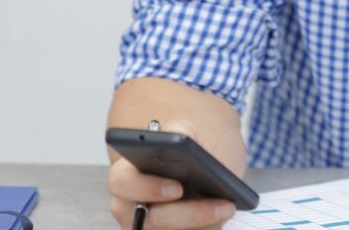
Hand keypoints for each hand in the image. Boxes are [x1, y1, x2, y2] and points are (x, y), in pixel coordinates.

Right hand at [108, 119, 235, 229]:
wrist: (196, 168)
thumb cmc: (182, 152)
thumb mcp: (182, 133)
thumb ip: (179, 130)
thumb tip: (180, 138)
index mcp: (125, 177)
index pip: (121, 183)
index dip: (147, 187)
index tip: (177, 187)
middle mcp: (129, 208)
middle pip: (150, 219)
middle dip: (187, 214)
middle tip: (216, 204)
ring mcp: (145, 228)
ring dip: (201, 223)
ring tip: (227, 209)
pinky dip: (203, 229)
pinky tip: (220, 219)